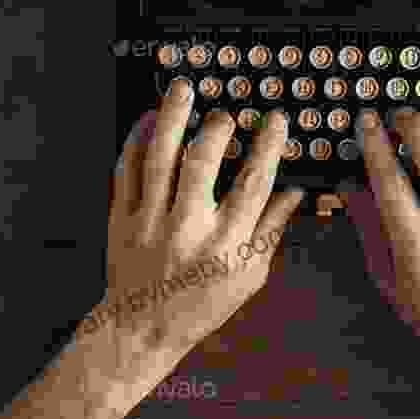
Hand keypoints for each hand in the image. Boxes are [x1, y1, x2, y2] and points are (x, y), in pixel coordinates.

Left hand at [82, 80, 303, 383]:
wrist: (142, 328)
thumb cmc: (201, 303)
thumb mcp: (250, 275)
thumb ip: (271, 228)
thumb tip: (296, 190)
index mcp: (226, 245)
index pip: (252, 185)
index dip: (267, 147)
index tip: (275, 120)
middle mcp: (188, 229)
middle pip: (201, 164)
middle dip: (217, 128)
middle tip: (227, 110)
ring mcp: (151, 221)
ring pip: (160, 159)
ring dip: (173, 119)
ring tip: (183, 90)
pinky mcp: (123, 217)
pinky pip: (127, 170)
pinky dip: (136, 140)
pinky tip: (148, 118)